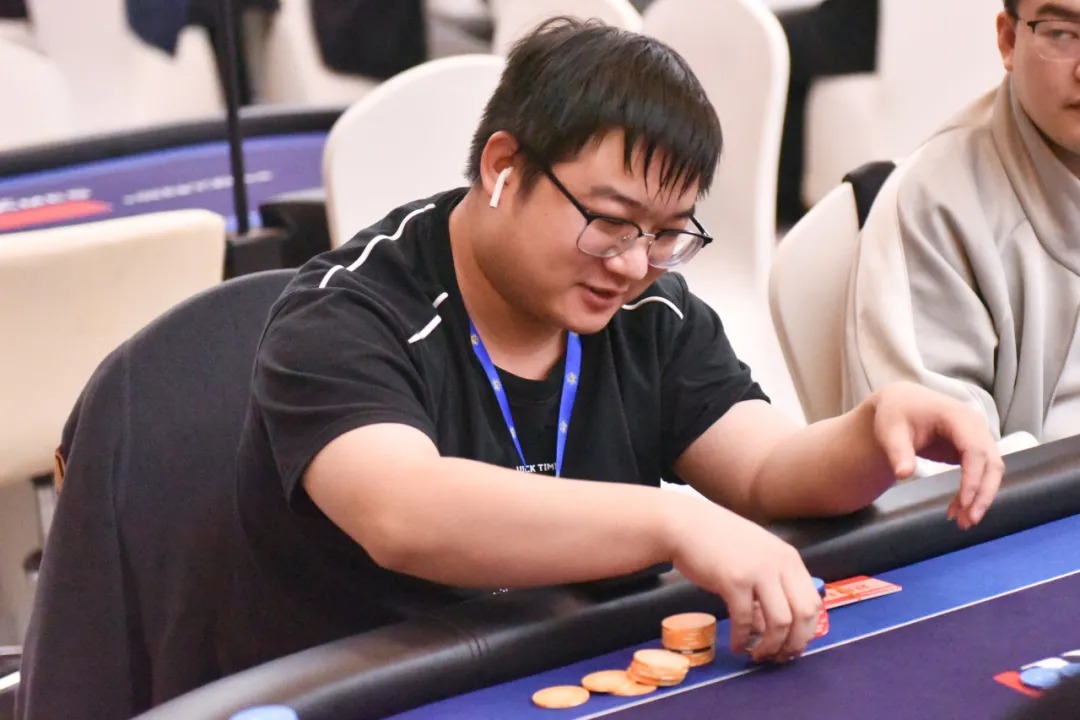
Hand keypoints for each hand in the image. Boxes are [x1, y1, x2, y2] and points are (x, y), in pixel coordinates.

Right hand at [665, 495, 821, 663]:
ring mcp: (757, 572)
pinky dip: (742, 638)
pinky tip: (737, 645)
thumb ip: (770, 585)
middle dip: (794, 643)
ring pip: (780, 622)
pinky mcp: (733, 581)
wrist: (685, 525)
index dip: (807, 630)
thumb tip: (769, 626)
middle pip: (803, 615)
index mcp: (789, 558)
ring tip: (758, 655)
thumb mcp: (755, 556)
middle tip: (779, 656)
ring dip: (771, 646)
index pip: (813, 602)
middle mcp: (779, 564)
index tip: (793, 644)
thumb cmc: (718, 539)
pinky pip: (745, 619)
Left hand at [869, 382, 1003, 529]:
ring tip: (962, 521)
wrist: (902, 403)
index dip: (973, 478)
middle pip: (992, 463)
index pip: (974, 450)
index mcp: (957, 416)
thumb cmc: (896, 413)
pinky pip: (982, 473)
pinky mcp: (974, 449)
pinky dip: (973, 492)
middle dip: (983, 494)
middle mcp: (975, 426)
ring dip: (981, 497)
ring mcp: (978, 437)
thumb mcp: (890, 430)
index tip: (965, 503)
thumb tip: (903, 475)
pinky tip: (958, 509)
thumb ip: (898, 451)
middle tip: (967, 521)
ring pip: (991, 471)